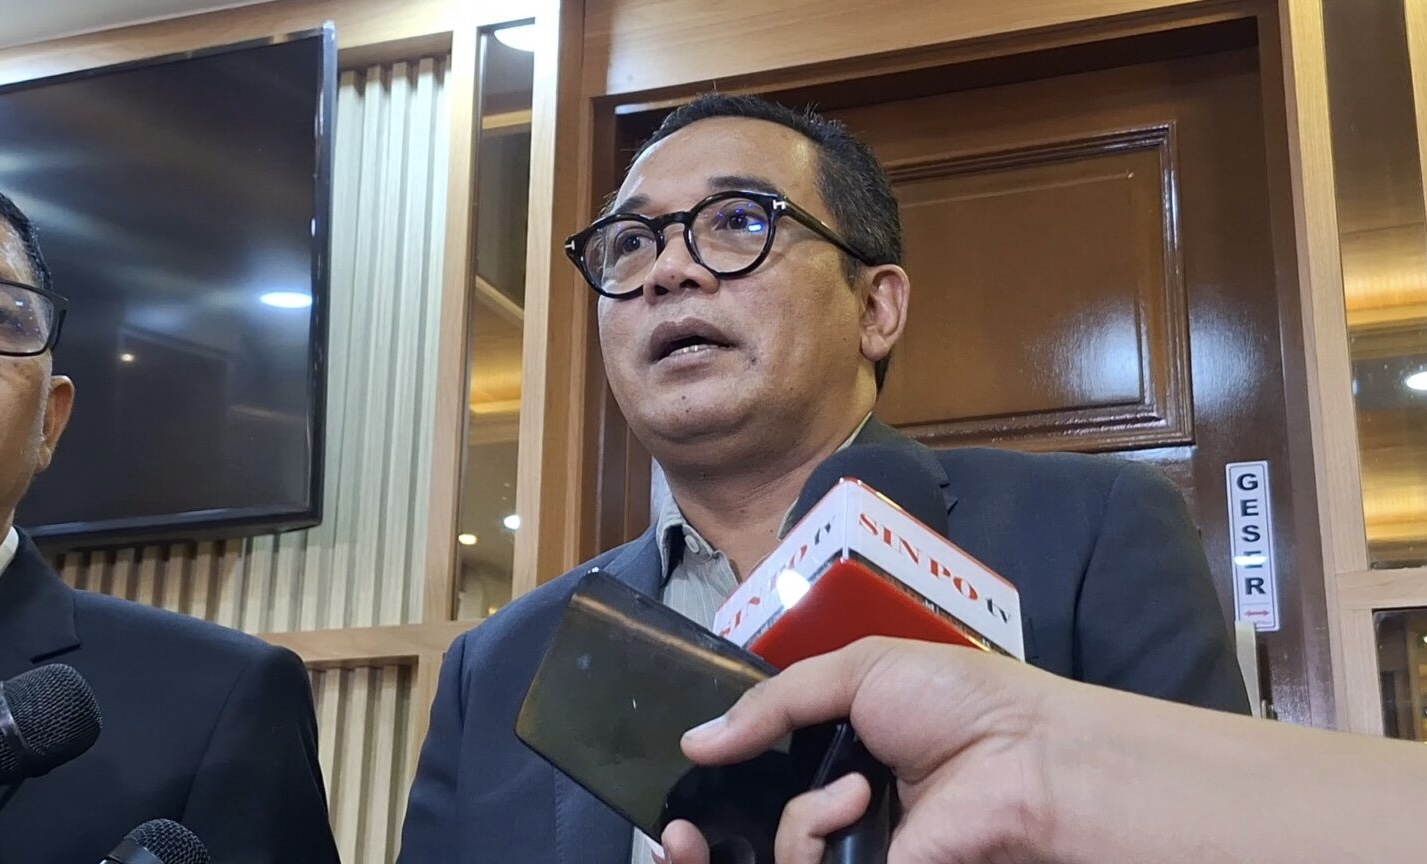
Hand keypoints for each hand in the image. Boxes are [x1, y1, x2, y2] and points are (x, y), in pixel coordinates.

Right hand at [660, 637, 1058, 863]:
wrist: (1024, 757)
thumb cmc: (953, 701)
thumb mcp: (858, 671)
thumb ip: (774, 703)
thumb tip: (694, 742)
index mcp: (838, 756)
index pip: (759, 777)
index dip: (719, 778)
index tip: (688, 771)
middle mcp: (839, 810)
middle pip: (751, 830)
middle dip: (705, 836)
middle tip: (684, 832)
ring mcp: (855, 853)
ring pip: (776, 855)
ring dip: (796, 819)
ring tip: (851, 793)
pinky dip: (809, 841)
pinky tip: (849, 810)